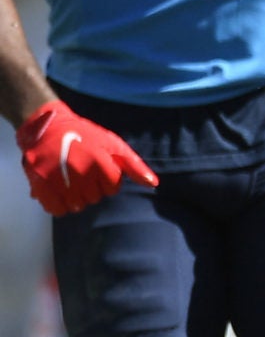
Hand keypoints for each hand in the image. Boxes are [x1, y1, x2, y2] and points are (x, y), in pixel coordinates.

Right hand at [17, 101, 156, 214]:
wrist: (47, 126)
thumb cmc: (85, 136)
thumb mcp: (113, 144)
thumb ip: (134, 165)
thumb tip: (153, 184)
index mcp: (99, 160)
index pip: (112, 189)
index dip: (107, 180)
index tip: (98, 169)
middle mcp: (79, 170)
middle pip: (94, 198)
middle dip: (91, 189)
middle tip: (81, 172)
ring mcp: (57, 178)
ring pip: (76, 206)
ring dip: (75, 198)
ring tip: (70, 180)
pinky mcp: (39, 184)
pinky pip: (55, 209)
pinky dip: (58, 205)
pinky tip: (58, 191)